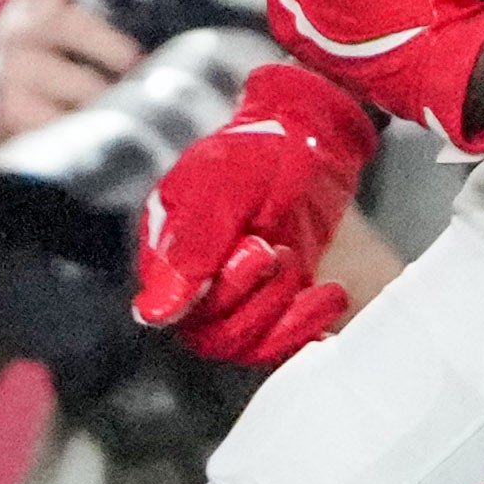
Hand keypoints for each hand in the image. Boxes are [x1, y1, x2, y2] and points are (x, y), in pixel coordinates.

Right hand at [0, 0, 142, 144]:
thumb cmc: (75, 78)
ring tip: (127, 111)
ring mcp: (12, 67)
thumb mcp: (96, 42)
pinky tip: (95, 134)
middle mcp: (21, 25)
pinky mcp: (11, 109)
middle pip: (70, 24)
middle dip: (115, 49)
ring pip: (77, 81)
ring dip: (112, 99)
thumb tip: (211, 29)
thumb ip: (131, 22)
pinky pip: (65, 121)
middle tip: (140, 68)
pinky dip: (92, 131)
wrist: (26, 134)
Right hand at [134, 63, 379, 365]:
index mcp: (166, 249)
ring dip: (280, 310)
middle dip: (251, 297)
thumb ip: (190, 248)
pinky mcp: (274, 308)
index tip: (253, 252)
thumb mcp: (221, 188)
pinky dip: (308, 323)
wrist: (313, 139)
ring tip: (294, 259)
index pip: (169, 308)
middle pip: (208, 334)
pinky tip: (330, 292)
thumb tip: (152, 314)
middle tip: (275, 249)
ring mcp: (235, 298)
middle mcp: (194, 281)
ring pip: (244, 345)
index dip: (212, 296)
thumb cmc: (259, 152)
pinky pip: (281, 345)